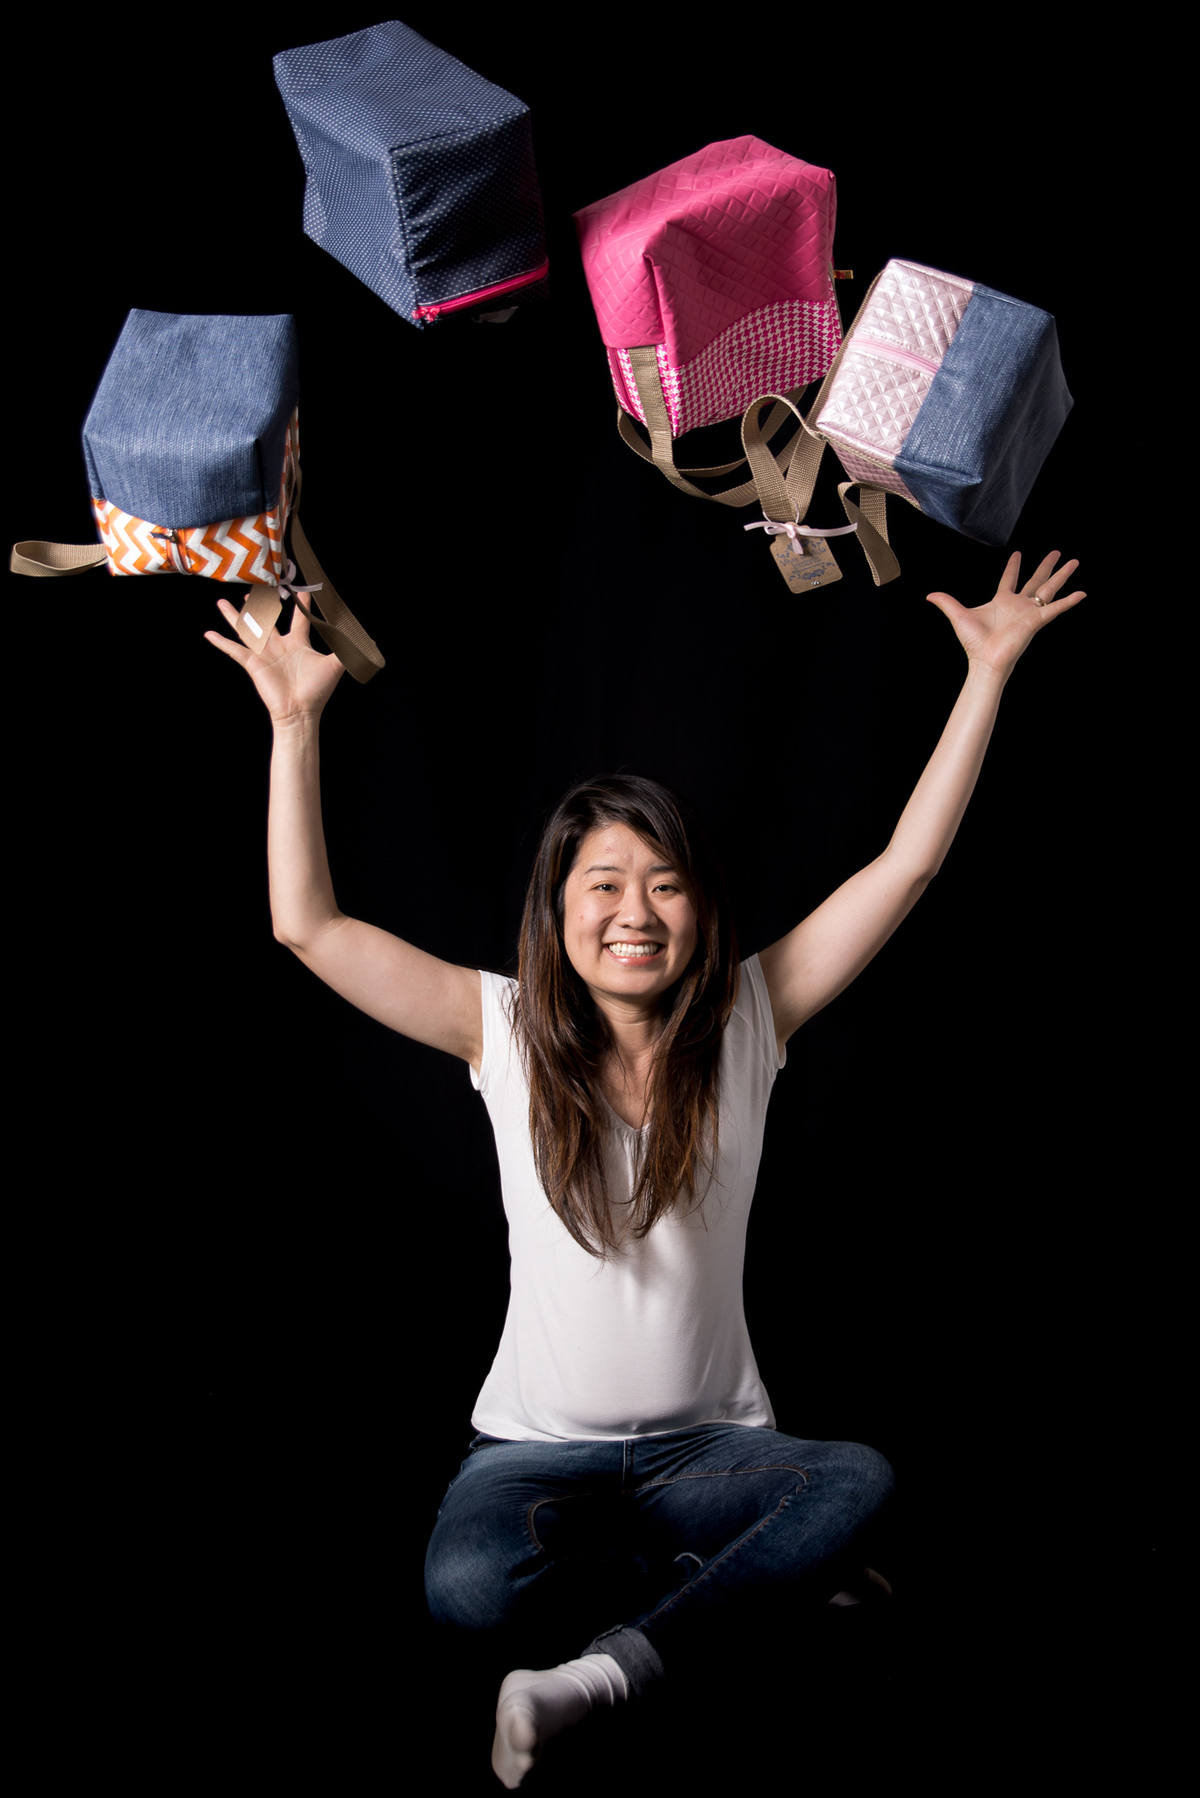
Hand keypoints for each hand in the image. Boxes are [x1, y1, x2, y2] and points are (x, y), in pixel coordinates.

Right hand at [204, 595, 343, 723]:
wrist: (301, 712)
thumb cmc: (316, 691)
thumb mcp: (334, 665)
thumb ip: (346, 649)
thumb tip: (368, 640)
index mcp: (297, 644)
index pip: (298, 619)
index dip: (300, 604)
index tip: (301, 590)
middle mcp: (279, 646)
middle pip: (266, 619)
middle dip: (260, 604)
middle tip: (254, 587)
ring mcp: (264, 654)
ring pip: (246, 629)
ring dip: (233, 616)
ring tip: (220, 602)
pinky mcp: (253, 664)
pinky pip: (234, 650)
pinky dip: (221, 643)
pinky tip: (209, 634)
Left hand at [925, 550, 1084, 678]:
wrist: (985, 660)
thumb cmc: (973, 642)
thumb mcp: (958, 615)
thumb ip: (946, 602)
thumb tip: (928, 595)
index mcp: (1002, 601)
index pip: (1010, 579)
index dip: (1014, 566)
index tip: (1018, 553)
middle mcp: (1018, 605)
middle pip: (1036, 580)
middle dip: (1046, 566)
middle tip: (1057, 552)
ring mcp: (1029, 612)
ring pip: (1049, 588)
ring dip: (1062, 575)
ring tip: (1074, 561)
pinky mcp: (1036, 620)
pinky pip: (1056, 608)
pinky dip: (1069, 601)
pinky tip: (1082, 593)